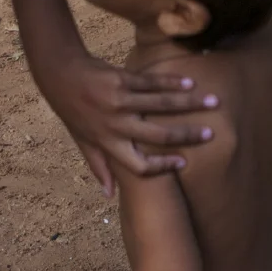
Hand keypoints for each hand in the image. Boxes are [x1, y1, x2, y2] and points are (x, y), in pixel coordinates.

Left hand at [42, 51, 215, 195]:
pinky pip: (152, 83)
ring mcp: (119, 101)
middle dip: (187, 134)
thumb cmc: (72, 111)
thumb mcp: (83, 142)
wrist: (59, 74)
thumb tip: (109, 195)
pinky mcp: (122, 80)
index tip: (183, 163)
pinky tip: (190, 83)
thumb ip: (99, 166)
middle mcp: (115, 125)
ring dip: (189, 103)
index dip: (162, 166)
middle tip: (210, 134)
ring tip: (213, 102)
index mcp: (108, 144)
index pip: (139, 164)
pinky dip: (173, 83)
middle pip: (158, 135)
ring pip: (161, 105)